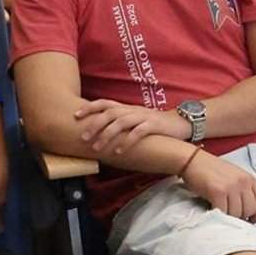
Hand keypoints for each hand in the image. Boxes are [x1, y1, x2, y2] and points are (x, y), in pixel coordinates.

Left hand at [75, 98, 192, 156]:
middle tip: (83, 138)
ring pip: (121, 122)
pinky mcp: (154, 125)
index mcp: (126, 108)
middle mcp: (133, 110)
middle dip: (94, 125)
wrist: (181, 123)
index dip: (89, 107)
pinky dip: (127, 141)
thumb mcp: (135, 120)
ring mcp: (144, 117)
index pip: (105, 103)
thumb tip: (98, 132)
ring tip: (97, 148)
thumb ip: (119, 123)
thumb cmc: (154, 125)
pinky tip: (119, 151)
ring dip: (107, 135)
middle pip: (110, 113)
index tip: (75, 115)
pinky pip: (139, 132)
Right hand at [183, 150, 255, 222]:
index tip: (251, 220)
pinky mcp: (218, 191)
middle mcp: (243, 182)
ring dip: (229, 217)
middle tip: (231, 216)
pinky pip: (224, 211)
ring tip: (222, 212)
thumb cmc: (213, 170)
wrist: (193, 161)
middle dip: (242, 217)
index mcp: (250, 178)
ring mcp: (231, 186)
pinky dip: (219, 214)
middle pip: (250, 210)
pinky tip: (213, 209)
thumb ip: (244, 190)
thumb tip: (249, 211)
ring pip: (237, 213)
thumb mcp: (235, 176)